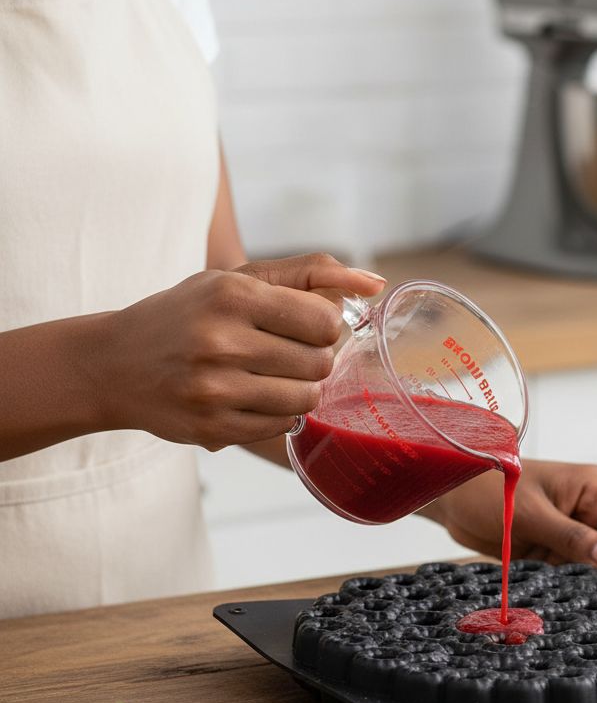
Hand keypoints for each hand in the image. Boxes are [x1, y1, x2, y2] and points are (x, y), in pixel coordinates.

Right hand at [100, 254, 384, 449]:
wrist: (113, 364)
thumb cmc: (189, 315)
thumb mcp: (239, 279)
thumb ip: (311, 273)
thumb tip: (376, 284)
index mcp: (232, 295)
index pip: (325, 319)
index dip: (324, 326)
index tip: (303, 326)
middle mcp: (221, 341)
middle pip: (321, 362)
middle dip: (314, 358)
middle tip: (285, 353)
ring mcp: (215, 389)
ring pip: (306, 398)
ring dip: (299, 389)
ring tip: (271, 376)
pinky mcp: (213, 429)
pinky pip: (281, 426)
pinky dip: (277, 414)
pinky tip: (251, 397)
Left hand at [427, 459, 596, 574]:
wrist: (450, 496)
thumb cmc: (488, 488)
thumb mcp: (530, 514)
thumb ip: (573, 537)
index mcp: (596, 488)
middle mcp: (592, 508)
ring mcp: (576, 531)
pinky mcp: (558, 549)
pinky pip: (576, 573)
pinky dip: (576, 589)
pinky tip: (577, 610)